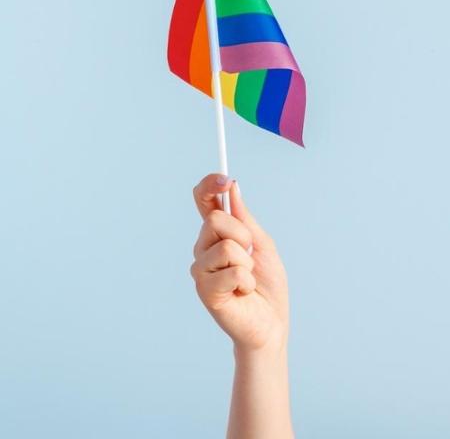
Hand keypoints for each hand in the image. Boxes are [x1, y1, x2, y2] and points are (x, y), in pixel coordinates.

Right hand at [190, 174, 288, 352]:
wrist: (271, 323)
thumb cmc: (267, 285)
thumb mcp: (262, 244)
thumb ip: (245, 219)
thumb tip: (233, 187)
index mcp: (217, 234)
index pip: (203, 200)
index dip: (210, 185)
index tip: (224, 179)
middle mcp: (203, 248)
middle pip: (215, 218)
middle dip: (243, 235)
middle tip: (251, 255)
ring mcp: (201, 269)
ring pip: (225, 246)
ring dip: (247, 263)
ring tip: (247, 279)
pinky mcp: (204, 290)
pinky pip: (232, 271)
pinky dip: (246, 282)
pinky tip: (242, 293)